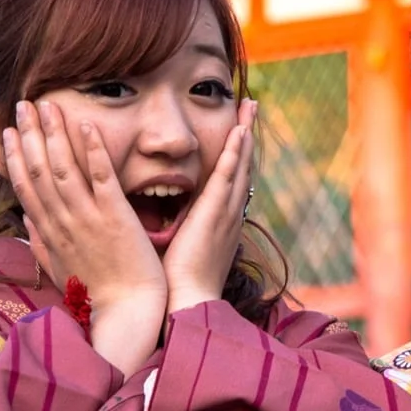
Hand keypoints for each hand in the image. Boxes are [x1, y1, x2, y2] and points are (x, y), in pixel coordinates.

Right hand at [3, 99, 167, 375]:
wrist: (124, 313)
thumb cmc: (96, 293)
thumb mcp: (59, 268)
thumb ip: (42, 242)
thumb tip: (29, 220)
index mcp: (49, 231)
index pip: (26, 186)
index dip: (16, 156)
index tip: (10, 132)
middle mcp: (62, 220)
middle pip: (39, 170)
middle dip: (30, 134)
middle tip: (23, 103)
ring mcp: (87, 217)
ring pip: (63, 167)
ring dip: (54, 133)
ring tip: (47, 105)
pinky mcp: (115, 216)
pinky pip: (101, 176)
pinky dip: (92, 149)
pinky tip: (86, 124)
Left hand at [162, 99, 255, 316]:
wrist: (186, 303)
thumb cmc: (176, 285)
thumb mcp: (179, 250)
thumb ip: (174, 231)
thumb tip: (159, 221)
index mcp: (219, 222)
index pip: (230, 180)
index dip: (236, 154)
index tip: (237, 131)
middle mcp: (228, 213)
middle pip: (242, 165)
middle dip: (247, 134)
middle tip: (252, 107)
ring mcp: (225, 212)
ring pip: (240, 164)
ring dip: (246, 133)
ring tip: (251, 106)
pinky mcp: (214, 214)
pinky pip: (227, 176)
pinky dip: (235, 152)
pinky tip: (239, 131)